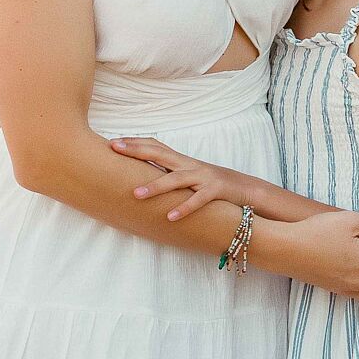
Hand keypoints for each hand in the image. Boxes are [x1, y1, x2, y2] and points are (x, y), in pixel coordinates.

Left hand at [111, 136, 244, 221]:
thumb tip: (142, 177)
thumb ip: (169, 174)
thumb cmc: (212, 184)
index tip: (112, 142)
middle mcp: (190, 165)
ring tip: (136, 194)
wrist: (246, 189)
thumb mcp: (189, 176)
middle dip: (136, 151)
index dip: (134, 142)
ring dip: (155, 186)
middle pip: (160, 154)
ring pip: (176, 179)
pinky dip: (184, 207)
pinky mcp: (216, 191)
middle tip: (114, 150)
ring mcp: (203, 176)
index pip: (155, 146)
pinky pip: (198, 200)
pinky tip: (169, 216)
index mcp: (181, 161)